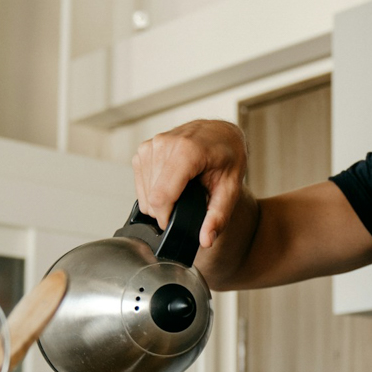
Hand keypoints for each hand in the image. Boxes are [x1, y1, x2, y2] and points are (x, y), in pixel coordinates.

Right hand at [132, 119, 247, 248]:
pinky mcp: (144, 149)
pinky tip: (171, 184)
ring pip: (144, 192)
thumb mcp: (231, 187)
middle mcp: (165, 145)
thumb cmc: (227, 155)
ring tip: (182, 191)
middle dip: (166, 211)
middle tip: (188, 204)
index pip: (161, 196)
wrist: (220, 132)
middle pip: (151, 198)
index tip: (176, 223)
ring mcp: (152, 145)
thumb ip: (219, 216)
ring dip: (159, 201)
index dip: (166, 218)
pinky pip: (140, 182)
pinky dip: (152, 191)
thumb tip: (206, 240)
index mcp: (187, 151)